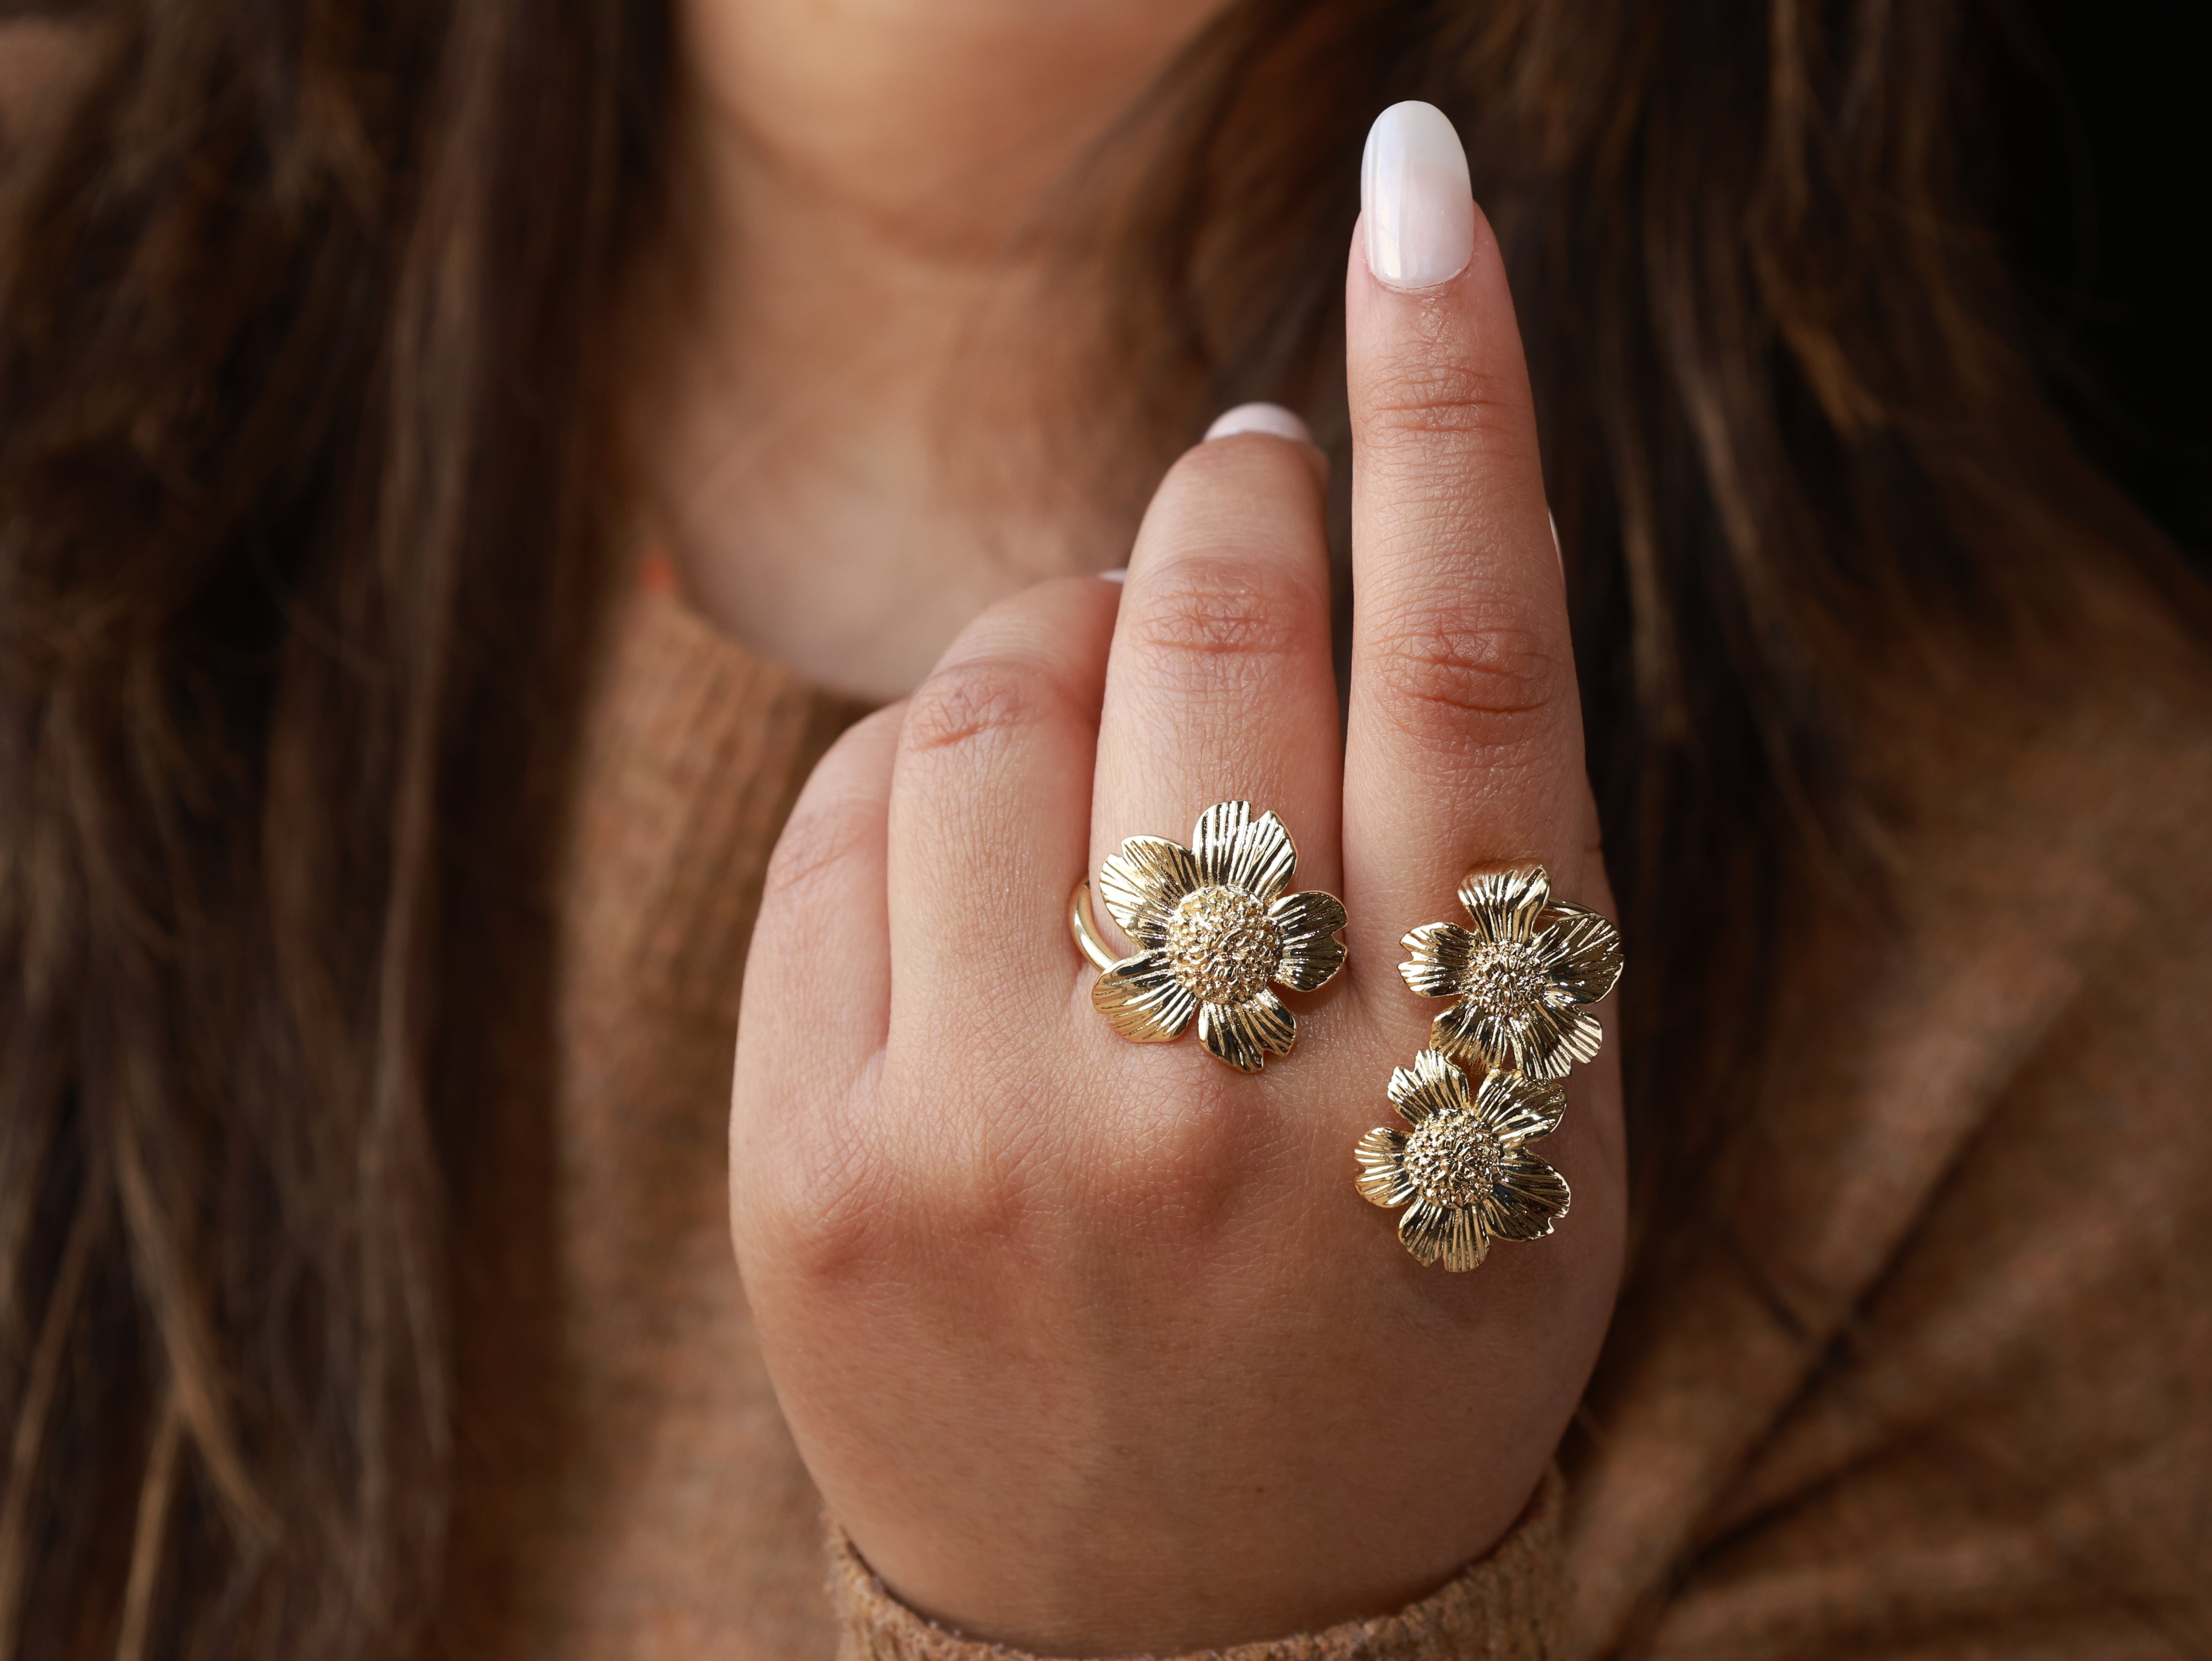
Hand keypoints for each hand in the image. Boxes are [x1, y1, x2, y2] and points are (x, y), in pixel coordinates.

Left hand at [731, 104, 1623, 1653]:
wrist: (1178, 1632)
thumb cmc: (1384, 1347)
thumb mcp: (1535, 1143)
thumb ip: (1485, 868)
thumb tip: (1360, 539)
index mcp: (1451, 1097)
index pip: (1473, 659)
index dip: (1457, 394)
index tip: (1422, 203)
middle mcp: (1217, 1108)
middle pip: (1211, 636)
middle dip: (1232, 499)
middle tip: (1246, 476)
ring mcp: (987, 1139)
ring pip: (998, 690)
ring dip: (1068, 630)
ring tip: (1115, 715)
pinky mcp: (807, 1167)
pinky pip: (848, 817)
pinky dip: (922, 763)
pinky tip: (984, 843)